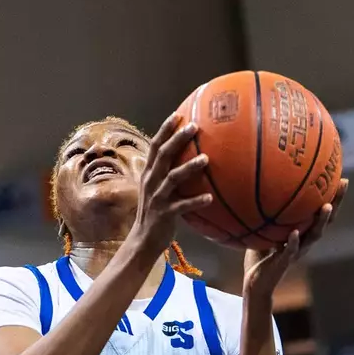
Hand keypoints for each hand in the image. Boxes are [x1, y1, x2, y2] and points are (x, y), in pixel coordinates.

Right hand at [130, 113, 212, 254]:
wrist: (143, 240)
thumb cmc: (156, 211)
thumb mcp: (158, 189)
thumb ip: (169, 174)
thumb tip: (190, 157)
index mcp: (149, 173)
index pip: (155, 146)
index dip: (165, 130)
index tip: (178, 114)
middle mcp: (151, 182)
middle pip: (163, 155)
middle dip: (177, 139)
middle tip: (194, 126)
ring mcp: (157, 198)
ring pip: (173, 178)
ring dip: (189, 167)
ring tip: (206, 159)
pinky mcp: (164, 214)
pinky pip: (182, 206)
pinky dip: (196, 201)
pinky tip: (210, 198)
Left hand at [242, 178, 347, 301]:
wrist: (256, 283)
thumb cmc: (260, 257)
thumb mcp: (263, 231)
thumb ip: (265, 215)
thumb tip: (259, 190)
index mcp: (303, 233)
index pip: (320, 212)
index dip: (332, 196)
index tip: (341, 178)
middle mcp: (304, 241)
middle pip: (326, 220)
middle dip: (336, 201)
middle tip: (343, 184)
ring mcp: (297, 252)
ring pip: (314, 235)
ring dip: (321, 220)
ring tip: (327, 206)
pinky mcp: (285, 262)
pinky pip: (291, 251)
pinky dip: (294, 241)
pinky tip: (295, 233)